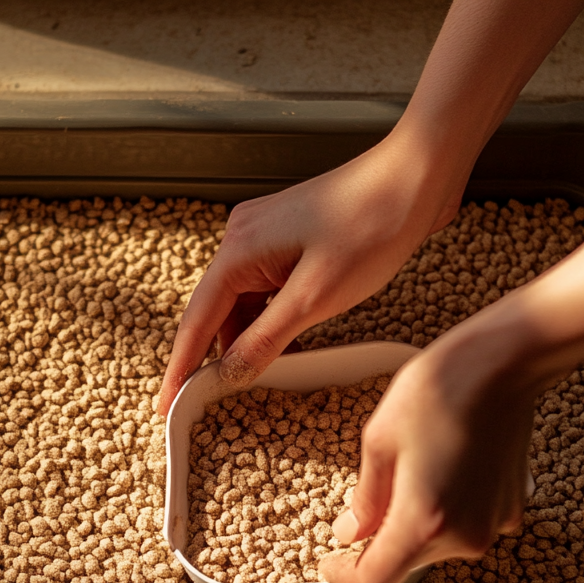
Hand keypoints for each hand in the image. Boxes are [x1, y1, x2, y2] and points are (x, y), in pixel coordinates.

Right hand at [156, 135, 465, 414]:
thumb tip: (230, 372)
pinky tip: (286, 345)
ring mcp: (267, 236)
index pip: (196, 322)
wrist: (416, 177)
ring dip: (248, 339)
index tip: (168, 405)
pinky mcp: (293, 239)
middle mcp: (243, 238)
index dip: (181, 368)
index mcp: (239, 250)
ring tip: (254, 379)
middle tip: (208, 404)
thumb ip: (265, 339)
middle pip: (216, 312)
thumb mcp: (315, 298)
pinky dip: (271, 320)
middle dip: (213, 357)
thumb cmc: (372, 225)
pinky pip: (268, 289)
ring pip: (245, 303)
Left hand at [318, 306, 540, 582]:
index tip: (331, 560)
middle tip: (371, 491)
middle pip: (407, 562)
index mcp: (423, 522)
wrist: (504, 362)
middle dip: (381, 539)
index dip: (345, 575)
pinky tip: (442, 465)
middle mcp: (464, 535)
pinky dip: (446, 508)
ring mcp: (492, 524)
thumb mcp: (379, 442)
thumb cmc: (439, 391)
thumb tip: (351, 534)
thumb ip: (365, 500)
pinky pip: (466, 524)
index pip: (375, 581)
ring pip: (437, 544)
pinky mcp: (511, 508)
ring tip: (412, 465)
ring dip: (415, 521)